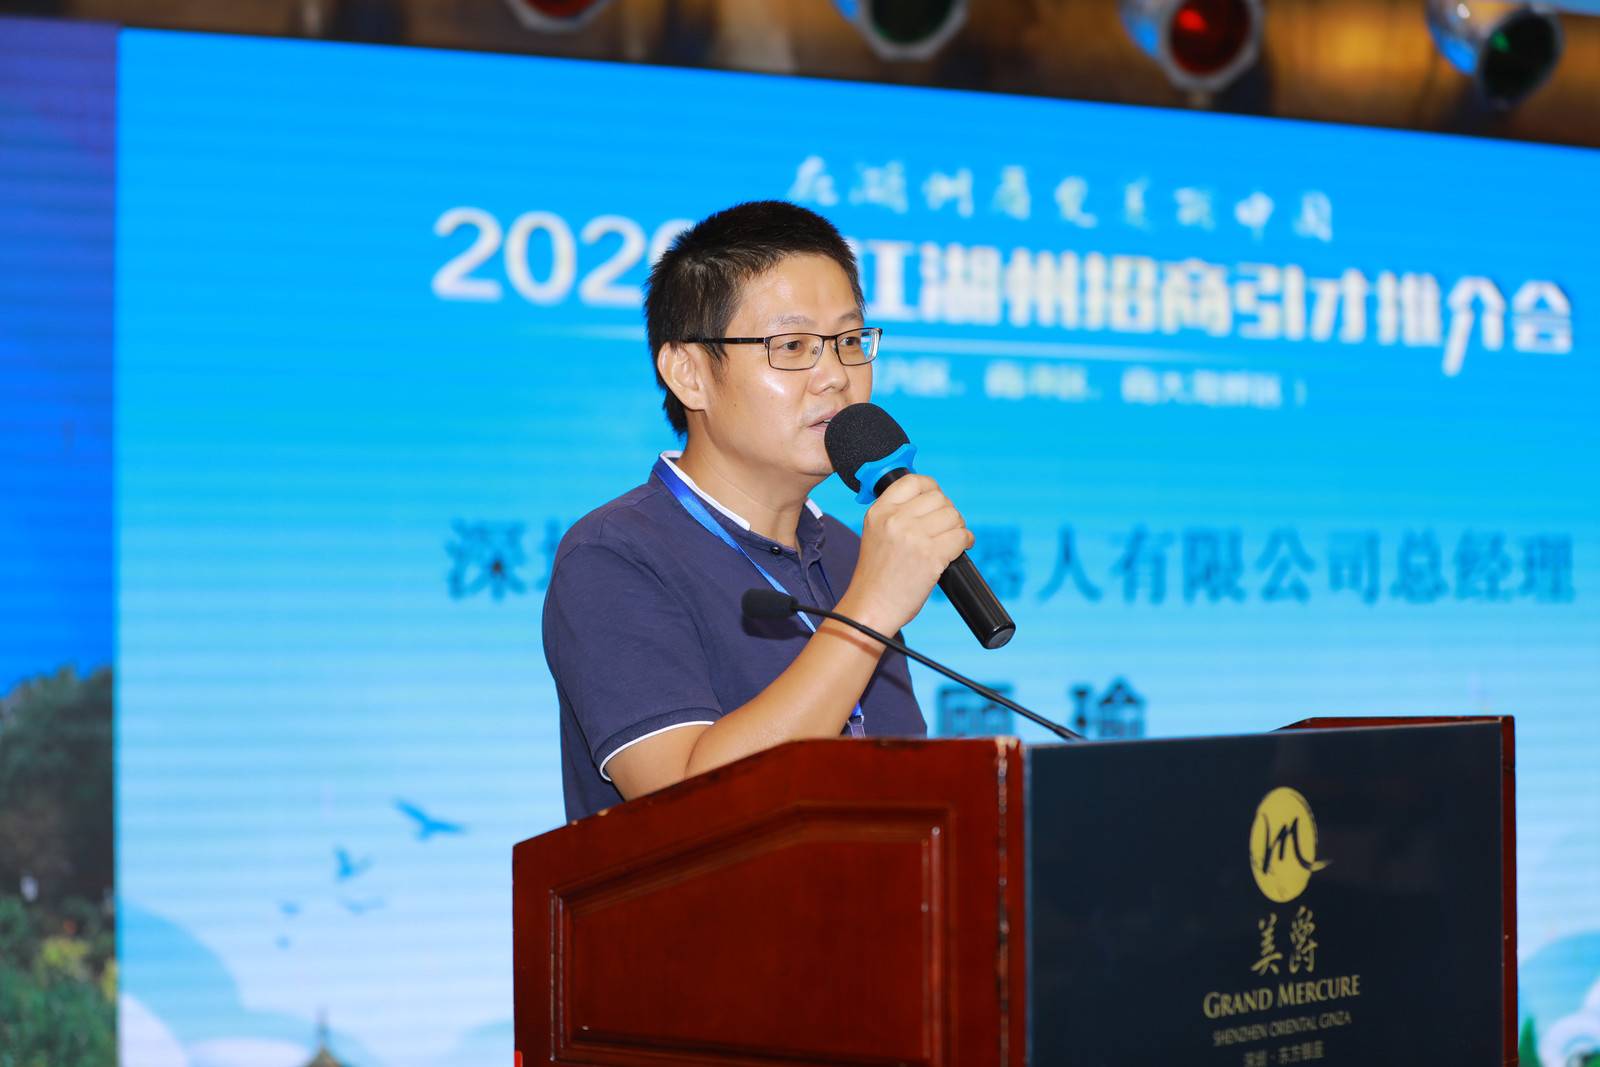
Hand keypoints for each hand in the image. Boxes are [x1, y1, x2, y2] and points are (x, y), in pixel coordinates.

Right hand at [838, 474, 973, 634]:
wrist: (871, 608)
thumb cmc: (876, 576)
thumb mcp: (875, 534)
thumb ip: (896, 515)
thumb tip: (932, 501)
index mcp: (879, 511)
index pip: (914, 481)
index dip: (931, 488)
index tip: (936, 500)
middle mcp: (895, 519)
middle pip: (939, 498)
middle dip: (947, 512)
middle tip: (945, 527)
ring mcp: (914, 537)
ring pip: (953, 516)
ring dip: (958, 528)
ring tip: (951, 540)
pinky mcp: (931, 556)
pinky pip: (961, 537)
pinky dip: (966, 542)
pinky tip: (959, 549)